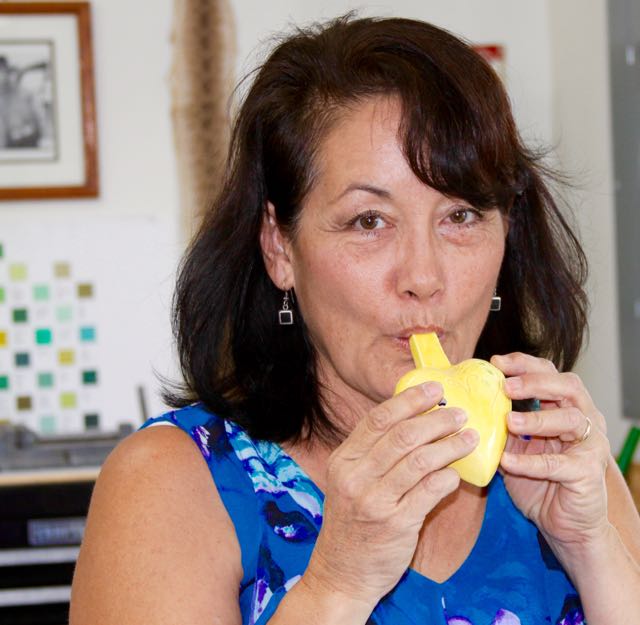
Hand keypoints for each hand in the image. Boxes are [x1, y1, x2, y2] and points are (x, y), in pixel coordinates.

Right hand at [303, 383, 477, 608]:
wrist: (342, 572)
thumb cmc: (352, 521)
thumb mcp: (349, 481)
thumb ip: (372, 453)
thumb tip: (412, 419)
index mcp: (344, 460)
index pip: (378, 419)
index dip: (409, 400)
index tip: (435, 389)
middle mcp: (355, 476)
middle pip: (402, 435)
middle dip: (436, 419)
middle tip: (460, 413)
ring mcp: (374, 501)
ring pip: (419, 460)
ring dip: (449, 445)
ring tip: (470, 438)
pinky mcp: (396, 524)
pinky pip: (429, 491)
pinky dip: (447, 477)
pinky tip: (458, 472)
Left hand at [491, 352, 610, 553]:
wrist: (566, 525)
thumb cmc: (539, 482)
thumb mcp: (516, 447)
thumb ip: (502, 424)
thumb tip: (465, 404)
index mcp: (564, 407)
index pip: (549, 373)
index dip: (524, 364)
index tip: (496, 362)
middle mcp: (583, 420)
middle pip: (568, 386)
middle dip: (536, 382)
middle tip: (506, 386)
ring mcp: (589, 446)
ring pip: (570, 419)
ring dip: (537, 418)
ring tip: (508, 421)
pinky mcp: (587, 473)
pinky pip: (559, 463)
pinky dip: (531, 461)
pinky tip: (507, 462)